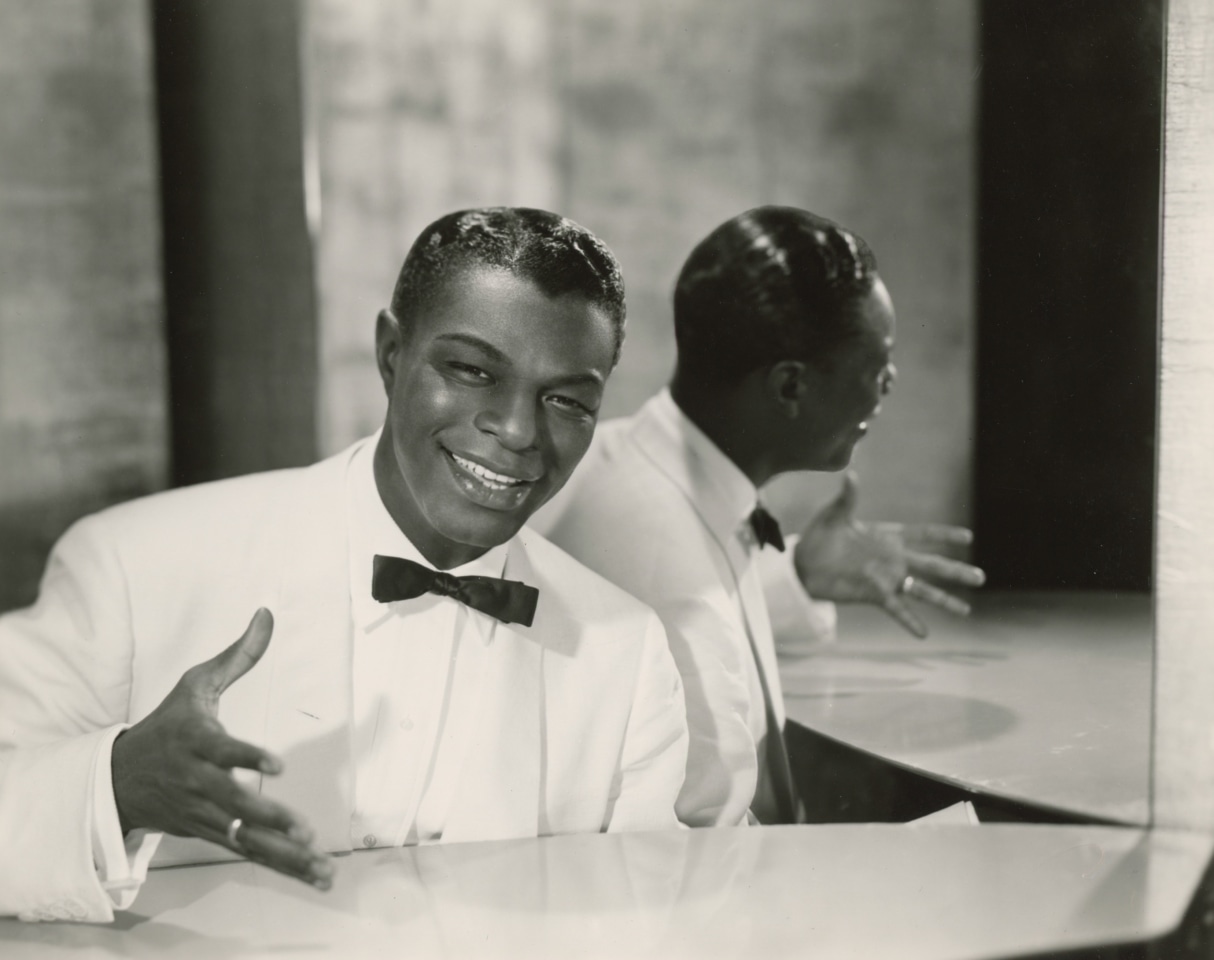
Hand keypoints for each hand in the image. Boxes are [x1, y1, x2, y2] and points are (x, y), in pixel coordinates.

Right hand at [111, 609, 332, 889]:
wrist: (119, 778)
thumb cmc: (168, 726)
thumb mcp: (195, 685)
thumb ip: (237, 655)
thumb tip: (267, 614)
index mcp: (197, 744)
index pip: (224, 752)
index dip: (248, 758)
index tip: (276, 765)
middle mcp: (200, 783)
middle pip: (235, 804)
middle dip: (268, 818)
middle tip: (301, 827)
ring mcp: (206, 814)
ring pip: (246, 838)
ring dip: (284, 853)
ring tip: (319, 862)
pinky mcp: (212, 834)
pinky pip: (251, 852)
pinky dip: (283, 864)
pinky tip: (317, 874)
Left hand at [793, 473, 985, 637]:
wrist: (803, 564)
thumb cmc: (819, 536)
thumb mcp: (834, 515)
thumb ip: (847, 498)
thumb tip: (851, 474)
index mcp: (887, 537)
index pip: (923, 534)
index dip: (943, 535)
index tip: (967, 537)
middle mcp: (893, 559)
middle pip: (932, 565)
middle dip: (956, 570)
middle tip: (981, 577)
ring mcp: (886, 579)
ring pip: (922, 590)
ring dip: (943, 600)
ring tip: (966, 611)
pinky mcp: (874, 595)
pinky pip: (897, 610)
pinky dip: (910, 621)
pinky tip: (924, 633)